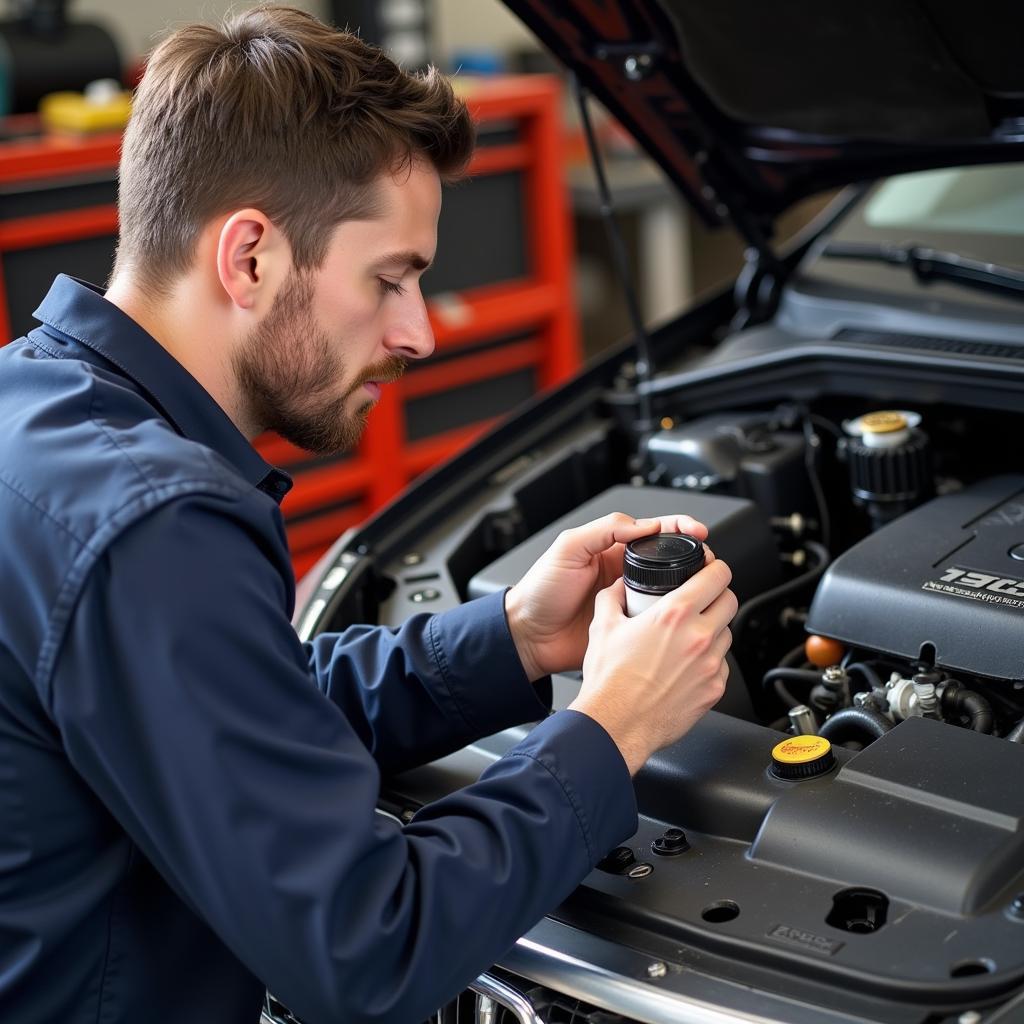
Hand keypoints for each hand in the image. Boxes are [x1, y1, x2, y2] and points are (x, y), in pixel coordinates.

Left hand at [504, 512, 707, 681]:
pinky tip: (684, 617)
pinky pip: (659, 620)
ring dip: (689, 588)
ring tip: (703, 588)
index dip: (681, 528)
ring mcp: (631, 600)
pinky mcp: (631, 627)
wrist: (529, 636)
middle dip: (694, 558)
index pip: (656, 531)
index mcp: (613, 549)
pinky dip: (675, 618)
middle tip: (708, 563)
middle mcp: (626, 572)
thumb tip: (644, 524)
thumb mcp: (568, 549)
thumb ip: (604, 530)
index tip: (700, 533)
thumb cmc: (541, 591)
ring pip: (671, 591)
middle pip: (671, 560)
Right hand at [570, 560, 736, 774]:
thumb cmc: (610, 682)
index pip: (717, 576)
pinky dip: (709, 660)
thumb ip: (612, 598)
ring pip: (727, 633)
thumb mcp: (602, 627)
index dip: (715, 567)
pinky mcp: (714, 689)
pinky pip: (721, 665)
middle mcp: (698, 637)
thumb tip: (617, 588)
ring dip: (714, 629)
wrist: (616, 725)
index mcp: (674, 615)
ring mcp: (710, 665)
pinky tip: (687, 665)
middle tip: (702, 599)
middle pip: (731, 600)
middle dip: (718, 595)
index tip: (710, 569)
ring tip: (689, 636)